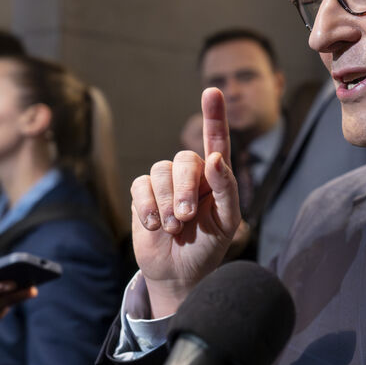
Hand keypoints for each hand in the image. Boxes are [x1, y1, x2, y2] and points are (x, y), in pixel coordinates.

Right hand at [130, 88, 239, 316]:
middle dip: (184, 189)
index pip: (217, 140)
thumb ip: (226, 188)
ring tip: (173, 227)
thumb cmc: (208, 246)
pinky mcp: (142, 194)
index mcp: (216, 176)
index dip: (214, 115)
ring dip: (166, 203)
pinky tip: (154, 226)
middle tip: (186, 217)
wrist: (179, 273)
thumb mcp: (226, 222)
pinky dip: (147, 207)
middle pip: (183, 160)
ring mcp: (165, 183)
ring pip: (160, 172)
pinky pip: (139, 186)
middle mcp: (191, 173)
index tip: (213, 91)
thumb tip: (213, 158)